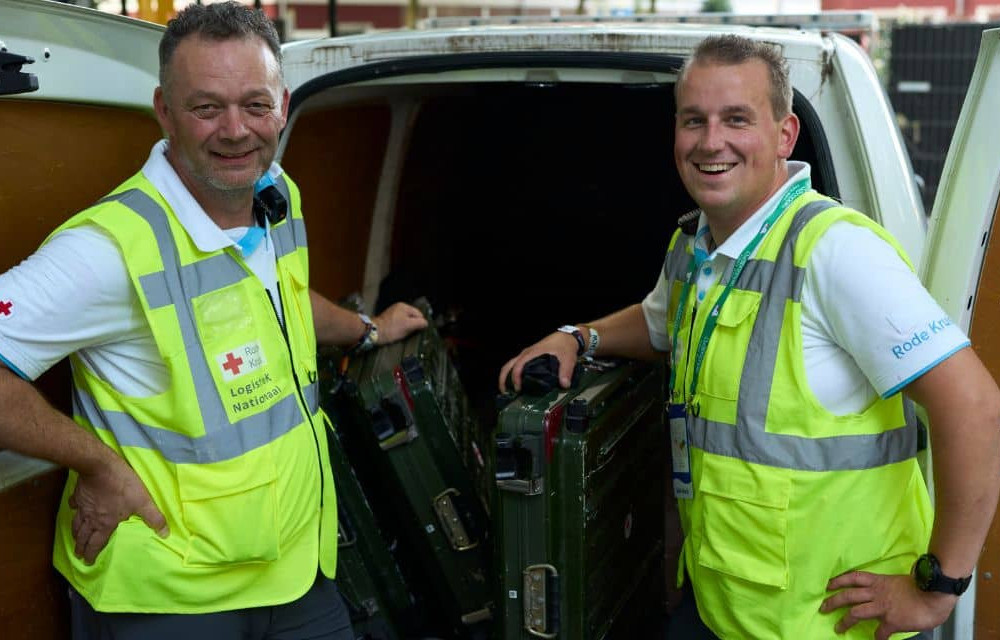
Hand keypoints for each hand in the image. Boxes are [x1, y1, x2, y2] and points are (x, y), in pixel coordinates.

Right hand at [69, 455, 167, 563]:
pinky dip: (73, 510)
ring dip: (75, 534)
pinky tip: (73, 509)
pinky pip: (74, 505)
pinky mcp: (79, 495)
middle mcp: (91, 519)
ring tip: (74, 539)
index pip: (96, 543)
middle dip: (80, 547)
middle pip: (83, 537)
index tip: (87, 562)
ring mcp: (83, 507)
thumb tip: (165, 534)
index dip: (92, 554)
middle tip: (78, 555)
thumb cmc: (123, 486)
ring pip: (76, 524)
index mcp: (105, 524)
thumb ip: (154, 518)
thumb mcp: (143, 502)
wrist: (101, 467)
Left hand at [373, 302, 427, 343]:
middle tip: (409, 333)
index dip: (420, 323)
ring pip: (405, 321)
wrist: (373, 333)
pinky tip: (397, 333)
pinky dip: (399, 329)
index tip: (418, 331)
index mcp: (404, 306)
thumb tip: (426, 323)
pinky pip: (399, 323)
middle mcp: (398, 307)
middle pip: (412, 317)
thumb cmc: (391, 329)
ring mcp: (392, 313)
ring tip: (402, 334)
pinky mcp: (388, 319)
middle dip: (412, 325)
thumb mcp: (408, 326)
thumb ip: (419, 323)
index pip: (419, 314)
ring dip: (406, 328)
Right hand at [498, 332, 578, 392]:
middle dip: (503, 379)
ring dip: (506, 377)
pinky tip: (517, 385)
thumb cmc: (564, 345)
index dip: (515, 377)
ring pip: (510, 365)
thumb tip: (564, 385)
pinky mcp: (529, 357)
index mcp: (533, 353)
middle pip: (508, 365)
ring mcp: (526, 355)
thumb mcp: (568, 358)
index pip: (518, 365)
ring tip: (508, 391)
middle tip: (505, 392)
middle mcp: (526, 354)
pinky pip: (516, 366)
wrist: (567, 337)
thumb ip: (566, 371)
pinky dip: (512, 375)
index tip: (518, 388)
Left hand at [820, 570, 955, 638]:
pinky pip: (880, 632)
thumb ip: (889, 588)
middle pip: (848, 595)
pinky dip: (877, 637)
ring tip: (837, 628)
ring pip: (855, 612)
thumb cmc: (921, 587)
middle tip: (823, 607)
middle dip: (833, 601)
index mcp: (879, 581)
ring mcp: (882, 607)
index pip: (854, 578)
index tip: (829, 585)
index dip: (839, 581)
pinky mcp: (891, 621)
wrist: (934, 593)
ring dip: (844, 621)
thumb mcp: (899, 582)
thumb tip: (889, 595)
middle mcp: (876, 593)